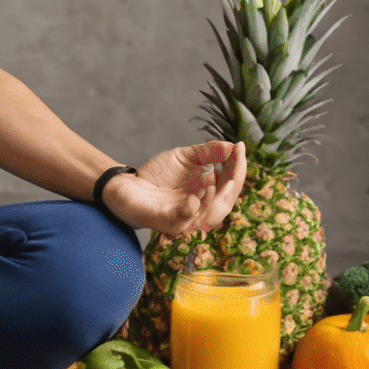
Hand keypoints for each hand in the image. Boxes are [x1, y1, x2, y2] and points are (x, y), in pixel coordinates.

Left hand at [101, 140, 246, 237]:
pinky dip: (191, 210)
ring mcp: (185, 219)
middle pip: (227, 202)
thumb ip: (207, 152)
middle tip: (235, 158)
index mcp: (209, 193)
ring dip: (215, 198)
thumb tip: (231, 146)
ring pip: (210, 216)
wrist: (127, 184)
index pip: (232, 184)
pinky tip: (193, 198)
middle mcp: (202, 209)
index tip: (241, 146)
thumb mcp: (185, 157)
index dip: (239, 167)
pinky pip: (184, 222)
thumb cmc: (158, 174)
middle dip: (234, 181)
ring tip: (211, 177)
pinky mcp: (167, 222)